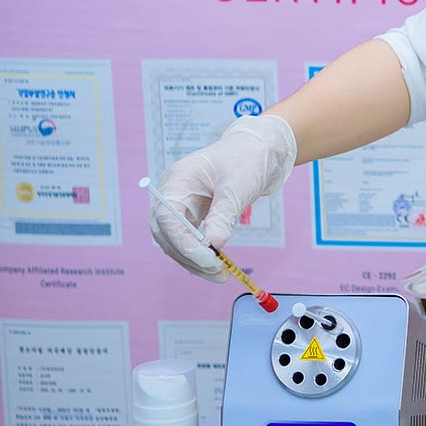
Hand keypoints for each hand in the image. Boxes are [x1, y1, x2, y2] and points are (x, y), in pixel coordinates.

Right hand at [149, 115, 296, 278]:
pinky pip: (187, 239)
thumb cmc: (247, 159)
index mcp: (177, 180)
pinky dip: (199, 254)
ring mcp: (180, 204)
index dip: (184, 243)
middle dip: (189, 257)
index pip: (168, 218)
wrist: (258, 150)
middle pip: (167, 234)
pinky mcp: (191, 214)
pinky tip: (215, 265)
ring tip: (220, 275)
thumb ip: (224, 215)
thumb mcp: (238, 187)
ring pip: (175, 241)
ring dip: (194, 261)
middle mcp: (172, 193)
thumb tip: (213, 245)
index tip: (208, 259)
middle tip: (217, 273)